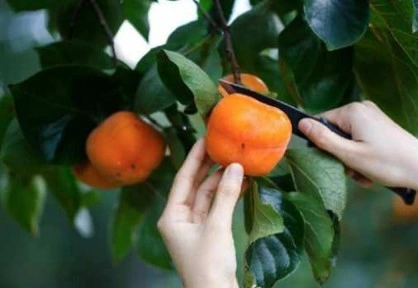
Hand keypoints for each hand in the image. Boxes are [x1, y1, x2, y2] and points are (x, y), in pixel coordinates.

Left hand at [158, 138, 244, 287]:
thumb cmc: (208, 267)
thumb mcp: (217, 227)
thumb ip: (226, 196)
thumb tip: (235, 167)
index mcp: (171, 217)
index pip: (182, 179)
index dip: (194, 158)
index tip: (204, 139)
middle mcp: (180, 220)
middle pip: (195, 186)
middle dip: (209, 168)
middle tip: (222, 147)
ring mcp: (194, 227)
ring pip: (208, 197)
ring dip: (223, 182)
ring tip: (238, 164)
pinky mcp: (209, 234)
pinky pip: (217, 208)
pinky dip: (228, 196)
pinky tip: (241, 184)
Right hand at [299, 101, 417, 192]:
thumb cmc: (388, 163)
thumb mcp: (350, 155)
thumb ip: (323, 139)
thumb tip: (300, 123)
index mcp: (353, 111)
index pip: (320, 123)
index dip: (322, 144)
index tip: (336, 161)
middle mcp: (363, 108)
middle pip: (335, 133)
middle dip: (341, 155)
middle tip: (355, 171)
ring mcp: (373, 117)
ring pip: (348, 140)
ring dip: (352, 160)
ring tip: (366, 174)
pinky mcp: (381, 126)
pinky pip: (361, 141)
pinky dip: (363, 157)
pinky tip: (373, 170)